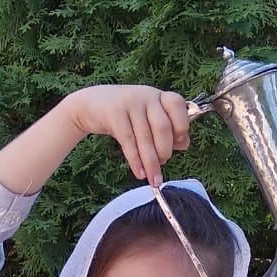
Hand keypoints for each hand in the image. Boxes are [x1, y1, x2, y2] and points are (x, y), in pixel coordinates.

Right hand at [65, 84, 190, 185]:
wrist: (91, 105)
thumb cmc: (126, 115)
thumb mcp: (148, 119)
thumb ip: (168, 130)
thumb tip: (184, 143)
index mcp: (159, 96)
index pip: (177, 106)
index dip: (181, 126)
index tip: (179, 144)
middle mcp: (147, 96)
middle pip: (162, 127)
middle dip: (165, 151)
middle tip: (162, 164)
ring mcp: (130, 102)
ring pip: (145, 137)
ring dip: (151, 162)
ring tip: (153, 179)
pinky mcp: (114, 113)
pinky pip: (128, 141)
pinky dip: (135, 160)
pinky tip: (139, 173)